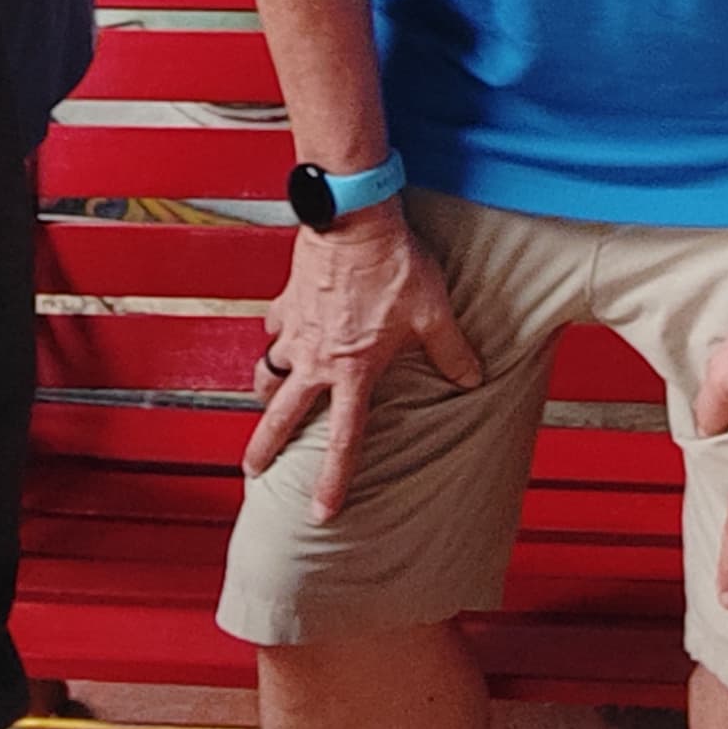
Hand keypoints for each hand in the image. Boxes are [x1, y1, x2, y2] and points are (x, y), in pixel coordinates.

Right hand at [246, 209, 482, 518]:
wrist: (354, 218)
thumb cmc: (394, 264)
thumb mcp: (434, 311)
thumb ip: (452, 351)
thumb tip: (472, 378)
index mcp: (353, 369)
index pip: (343, 439)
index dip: (332, 479)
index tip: (321, 510)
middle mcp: (317, 358)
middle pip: (281, 416)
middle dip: (265, 447)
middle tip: (255, 469)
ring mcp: (296, 331)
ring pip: (266, 373)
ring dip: (264, 392)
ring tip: (264, 403)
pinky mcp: (286, 301)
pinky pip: (272, 327)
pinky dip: (274, 335)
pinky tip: (280, 333)